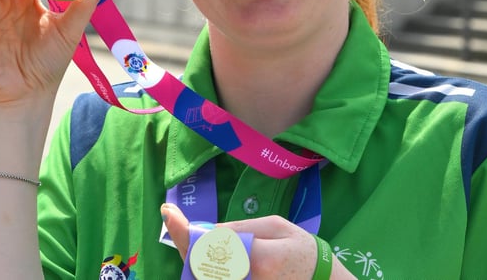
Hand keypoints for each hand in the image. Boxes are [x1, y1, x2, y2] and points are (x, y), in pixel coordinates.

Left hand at [162, 203, 350, 278]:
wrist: (318, 279)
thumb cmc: (301, 249)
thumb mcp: (277, 227)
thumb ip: (242, 229)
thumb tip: (209, 231)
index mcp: (260, 259)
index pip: (211, 245)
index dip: (185, 230)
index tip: (168, 212)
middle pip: (199, 264)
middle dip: (181, 239)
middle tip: (172, 218)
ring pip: (202, 274)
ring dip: (188, 252)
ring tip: (182, 229)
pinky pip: (212, 278)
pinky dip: (199, 263)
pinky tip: (196, 247)